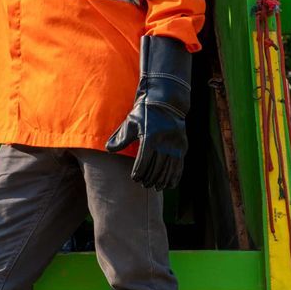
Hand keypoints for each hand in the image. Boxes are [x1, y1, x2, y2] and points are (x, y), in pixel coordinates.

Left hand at [106, 34, 192, 189]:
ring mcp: (175, 144)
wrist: (166, 102)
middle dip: (149, 178)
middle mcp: (164, 141)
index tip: (135, 179)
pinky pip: (179, 165)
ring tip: (154, 187)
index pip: (144, 160)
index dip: (139, 172)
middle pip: (156, 166)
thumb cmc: (144, 112)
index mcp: (150, 136)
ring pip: (168, 168)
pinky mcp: (182, 146)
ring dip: (161, 180)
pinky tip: (169, 185)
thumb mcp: (130, 122)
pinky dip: (175, 176)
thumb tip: (108, 149)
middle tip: (143, 184)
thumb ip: (120, 137)